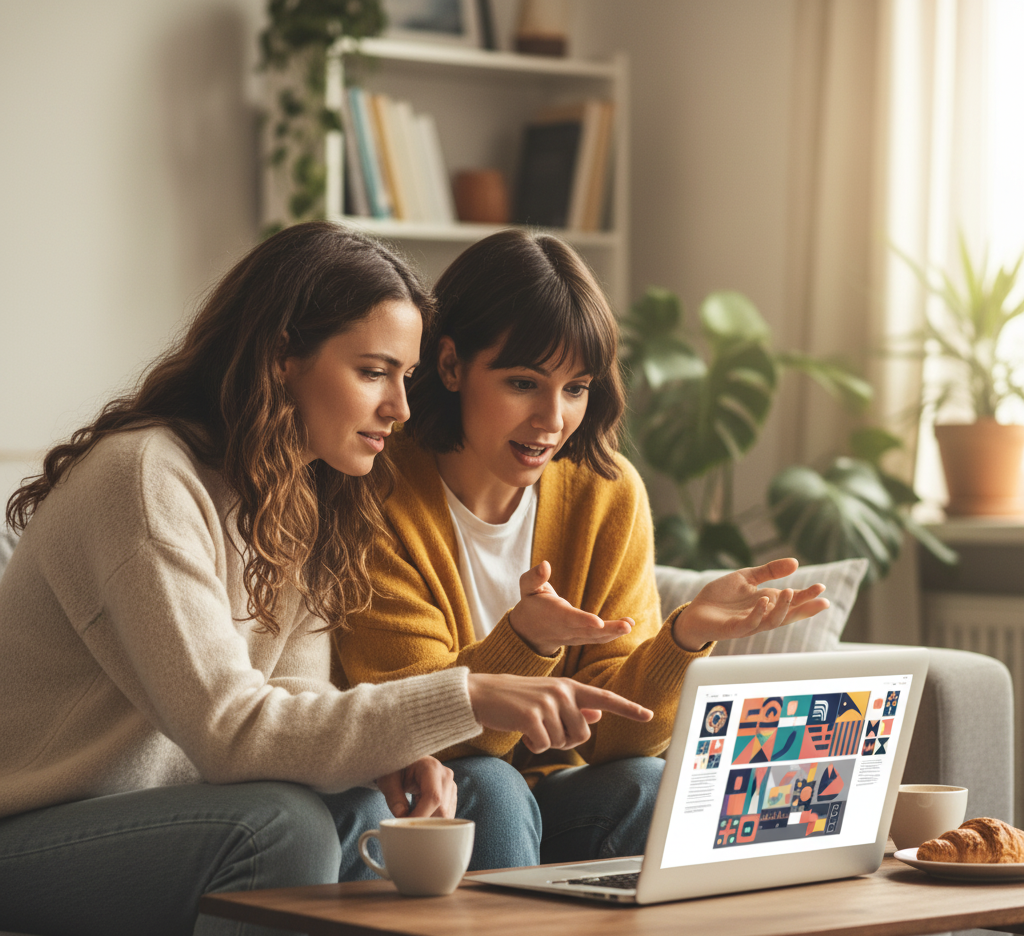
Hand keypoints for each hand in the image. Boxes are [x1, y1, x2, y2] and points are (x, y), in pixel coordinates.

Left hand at [374, 756, 456, 818]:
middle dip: (424, 822)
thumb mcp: (389, 780)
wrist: (405, 765)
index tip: (407, 825)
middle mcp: (445, 776)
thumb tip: (402, 817)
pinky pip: (446, 817)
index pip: (433, 797)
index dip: (421, 815)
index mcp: (431, 767)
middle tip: (406, 824)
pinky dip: (433, 821)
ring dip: (428, 823)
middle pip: (441, 810)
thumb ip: (394, 798)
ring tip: (412, 813)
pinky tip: (421, 813)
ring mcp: (451, 786)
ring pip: (446, 816)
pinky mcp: (451, 796)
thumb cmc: (396, 769)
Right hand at [467, 673, 652, 753]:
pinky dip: (533, 746)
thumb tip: (597, 715)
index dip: (628, 708)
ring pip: (563, 742)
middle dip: (565, 740)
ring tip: (530, 725)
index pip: (605, 698)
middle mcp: (562, 692)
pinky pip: (544, 747)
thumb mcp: (548, 697)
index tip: (649, 715)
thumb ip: (574, 706)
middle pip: (582, 734)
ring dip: (547, 742)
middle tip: (544, 727)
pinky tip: (521, 732)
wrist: (482, 694)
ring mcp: (547, 703)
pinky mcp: (532, 717)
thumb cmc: (516, 699)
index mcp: (569, 686)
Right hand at [508, 561, 632, 655]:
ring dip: (614, 632)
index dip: (584, 620)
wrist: (530, 631)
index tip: (598, 622)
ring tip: (629, 625)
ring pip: (596, 637)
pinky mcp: (582, 638)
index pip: (570, 619)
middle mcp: (567, 629)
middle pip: (589, 632)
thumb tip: (545, 564)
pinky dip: (612, 634)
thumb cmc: (532, 604)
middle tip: (627, 627)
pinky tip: (627, 626)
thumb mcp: (527, 587)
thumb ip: (535, 577)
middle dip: (609, 630)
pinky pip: (598, 638)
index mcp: (554, 615)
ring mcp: (575, 636)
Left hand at [671, 558, 829, 651]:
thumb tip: (795, 562)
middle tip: (821, 599)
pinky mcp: (734, 628)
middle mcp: (762, 615)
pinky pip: (750, 623)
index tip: (822, 588)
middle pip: (789, 614)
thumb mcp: (747, 578)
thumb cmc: (722, 597)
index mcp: (767, 602)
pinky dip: (758, 613)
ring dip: (783, 608)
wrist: (696, 611)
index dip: (807, 596)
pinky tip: (763, 600)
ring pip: (772, 620)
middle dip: (805, 607)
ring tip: (791, 591)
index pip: (792, 601)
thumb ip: (770, 571)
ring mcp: (750, 623)